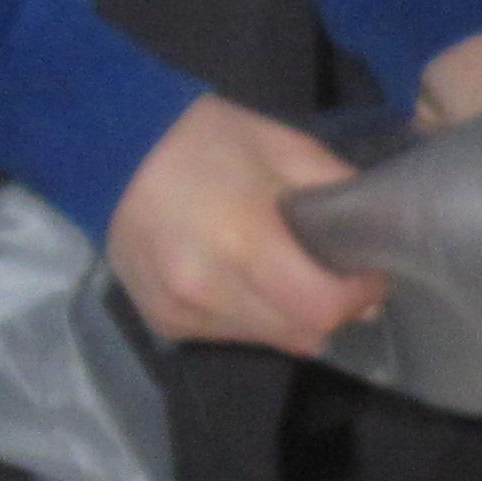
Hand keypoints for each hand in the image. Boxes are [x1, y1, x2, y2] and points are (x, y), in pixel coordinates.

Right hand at [102, 94, 382, 353]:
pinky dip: (250, 315)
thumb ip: (336, 194)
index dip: (357, 295)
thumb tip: (372, 249)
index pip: (322, 308)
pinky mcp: (164, 324)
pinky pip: (232, 336)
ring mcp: (181, 313)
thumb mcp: (284, 147)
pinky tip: (235, 275)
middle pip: (303, 333)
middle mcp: (207, 289)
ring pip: (270, 340)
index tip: (365, 273)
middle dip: (329, 307)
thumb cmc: (205, 140)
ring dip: (288, 314)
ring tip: (276, 267)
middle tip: (328, 271)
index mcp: (242, 240)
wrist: (109, 148)